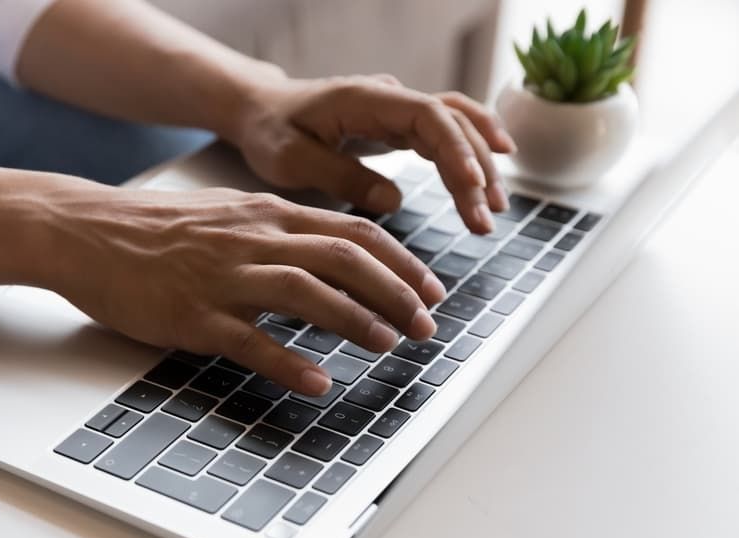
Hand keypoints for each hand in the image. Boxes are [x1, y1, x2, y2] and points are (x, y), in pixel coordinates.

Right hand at [39, 183, 447, 395]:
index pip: (354, 231)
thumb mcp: (229, 213)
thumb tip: (332, 251)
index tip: (431, 288)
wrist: (87, 232)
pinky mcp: (193, 315)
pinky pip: (250, 341)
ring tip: (388, 345)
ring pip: (307, 293)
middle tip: (424, 326)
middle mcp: (253, 239)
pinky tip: (317, 382)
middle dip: (396, 292)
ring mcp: (223, 277)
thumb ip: (280, 229)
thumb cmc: (158, 228)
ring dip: (356, 320)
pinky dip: (289, 363)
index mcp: (267, 214)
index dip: (402, 262)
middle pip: (345, 258)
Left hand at [228, 75, 516, 232]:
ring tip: (495, 211)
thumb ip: (339, 176)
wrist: (261, 109)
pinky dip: (471, 151)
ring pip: (455, 127)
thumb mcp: (291, 159)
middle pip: (450, 124)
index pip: (427, 116)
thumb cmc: (271, 131)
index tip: (473, 187)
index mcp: (363, 99)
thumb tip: (393, 200)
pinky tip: (493, 174)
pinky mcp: (399, 124)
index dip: (456, 150)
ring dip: (480, 165)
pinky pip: (446, 132)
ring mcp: (398, 108)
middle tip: (484, 221)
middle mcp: (389, 97)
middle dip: (474, 170)